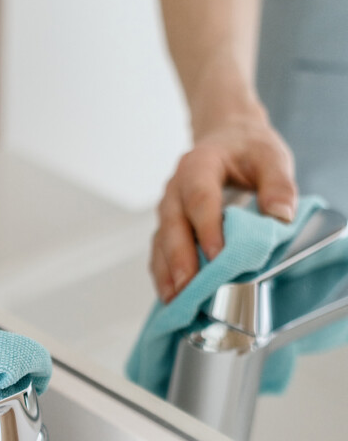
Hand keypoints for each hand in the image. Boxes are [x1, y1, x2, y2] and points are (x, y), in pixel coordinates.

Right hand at [151, 112, 296, 301]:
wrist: (227, 139)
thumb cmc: (246, 150)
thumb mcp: (270, 156)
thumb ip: (278, 183)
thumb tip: (281, 216)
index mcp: (199, 165)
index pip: (200, 198)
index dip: (207, 227)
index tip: (218, 255)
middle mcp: (176, 188)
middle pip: (173, 225)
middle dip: (179, 259)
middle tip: (188, 287)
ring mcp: (168, 210)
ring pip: (161, 242)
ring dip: (167, 272)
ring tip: (176, 300)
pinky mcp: (167, 228)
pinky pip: (159, 253)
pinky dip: (164, 275)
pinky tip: (171, 297)